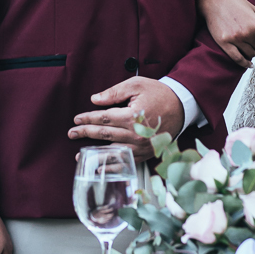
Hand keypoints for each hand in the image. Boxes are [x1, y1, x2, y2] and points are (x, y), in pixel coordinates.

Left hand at [69, 77, 183, 159]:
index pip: (103, 119)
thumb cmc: (160, 94)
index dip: (88, 119)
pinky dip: (112, 166)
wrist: (182, 106)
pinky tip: (101, 168)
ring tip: (80, 155)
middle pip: (104, 135)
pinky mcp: (147, 153)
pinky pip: (126, 162)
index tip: (77, 119)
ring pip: (113, 152)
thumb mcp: (137, 85)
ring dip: (95, 154)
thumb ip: (114, 92)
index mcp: (132, 116)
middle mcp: (136, 134)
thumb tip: (95, 99)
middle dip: (86, 133)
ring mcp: (141, 146)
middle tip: (72, 133)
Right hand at [198, 0, 254, 68]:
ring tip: (247, 43)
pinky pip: (237, 59)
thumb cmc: (236, 3)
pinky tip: (248, 64)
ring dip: (251, 52)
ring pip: (250, 55)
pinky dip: (244, 63)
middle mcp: (247, 33)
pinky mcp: (224, 42)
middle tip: (252, 38)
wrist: (214, 0)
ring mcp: (235, 38)